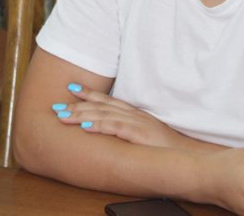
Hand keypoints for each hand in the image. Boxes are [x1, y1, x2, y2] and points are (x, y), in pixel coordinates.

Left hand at [53, 83, 184, 148]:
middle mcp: (132, 114)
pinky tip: (85, 127)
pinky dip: (99, 126)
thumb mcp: (145, 135)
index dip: (88, 94)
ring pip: (103, 115)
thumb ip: (130, 130)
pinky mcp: (139, 134)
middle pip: (100, 106)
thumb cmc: (166, 148)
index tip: (71, 88)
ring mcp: (136, 123)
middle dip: (76, 105)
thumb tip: (111, 130)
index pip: (107, 100)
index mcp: (134, 113)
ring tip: (62, 116)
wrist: (187, 154)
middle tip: (55, 105)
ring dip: (81, 114)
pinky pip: (116, 128)